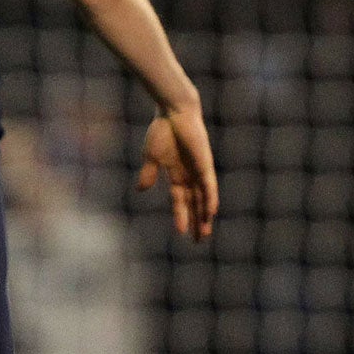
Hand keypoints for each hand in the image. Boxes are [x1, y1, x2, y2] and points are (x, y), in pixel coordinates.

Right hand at [137, 104, 218, 241]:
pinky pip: (209, 185)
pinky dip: (210, 198)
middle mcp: (190, 176)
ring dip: (204, 215)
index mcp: (177, 175)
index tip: (181, 233)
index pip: (180, 200)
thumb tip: (142, 190)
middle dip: (197, 222)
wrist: (173, 113)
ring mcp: (199, 171)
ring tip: (205, 232)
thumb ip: (149, 174)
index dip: (181, 216)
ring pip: (203, 199)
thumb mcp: (151, 157)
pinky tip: (211, 212)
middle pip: (195, 204)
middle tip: (199, 240)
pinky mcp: (205, 164)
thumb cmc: (161, 131)